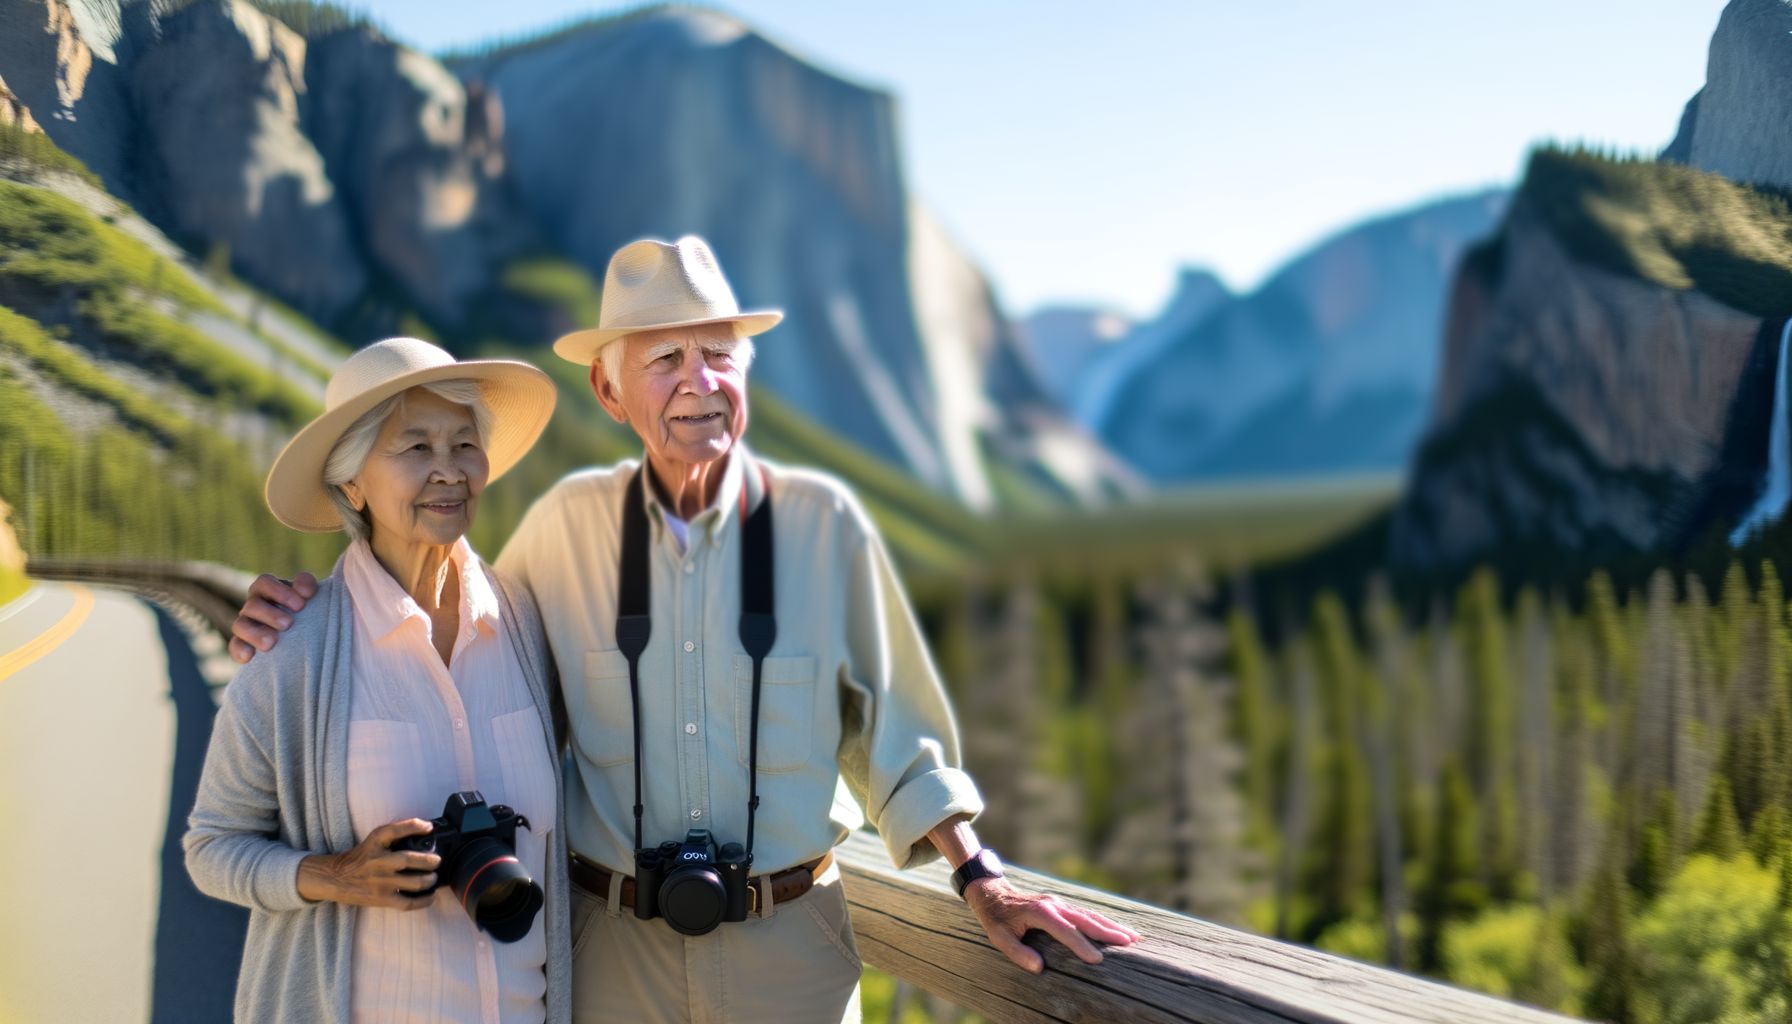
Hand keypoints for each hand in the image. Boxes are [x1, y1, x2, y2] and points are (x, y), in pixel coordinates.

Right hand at [229, 572, 317, 662]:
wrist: (301, 632)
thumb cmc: (303, 608)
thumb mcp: (306, 594)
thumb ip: (306, 584)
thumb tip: (304, 591)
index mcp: (266, 589)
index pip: (264, 583)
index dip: (281, 592)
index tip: (301, 605)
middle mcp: (253, 605)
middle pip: (253, 606)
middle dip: (270, 615)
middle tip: (288, 624)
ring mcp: (246, 624)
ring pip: (241, 626)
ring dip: (256, 634)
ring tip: (271, 643)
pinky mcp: (243, 643)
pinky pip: (235, 646)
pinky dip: (240, 650)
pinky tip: (250, 656)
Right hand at [296, 818, 440, 909]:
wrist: (335, 878)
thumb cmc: (359, 858)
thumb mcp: (373, 841)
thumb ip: (395, 836)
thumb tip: (426, 830)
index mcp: (375, 843)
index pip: (395, 830)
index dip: (414, 826)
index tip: (429, 828)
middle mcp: (379, 861)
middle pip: (411, 859)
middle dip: (431, 860)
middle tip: (436, 860)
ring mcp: (381, 882)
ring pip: (415, 882)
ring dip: (430, 880)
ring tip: (433, 877)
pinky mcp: (382, 899)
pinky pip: (408, 902)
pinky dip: (424, 901)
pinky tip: (430, 896)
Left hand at [964, 877, 1139, 973]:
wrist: (992, 892)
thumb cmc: (996, 918)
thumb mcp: (999, 937)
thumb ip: (1018, 953)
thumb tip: (1039, 967)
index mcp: (1040, 913)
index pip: (1065, 931)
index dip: (1081, 946)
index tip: (1098, 960)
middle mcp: (1054, 905)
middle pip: (1086, 919)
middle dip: (1109, 932)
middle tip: (1131, 943)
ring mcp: (1059, 903)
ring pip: (1090, 915)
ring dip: (1112, 925)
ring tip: (1134, 937)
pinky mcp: (1061, 905)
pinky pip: (1085, 913)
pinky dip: (1103, 921)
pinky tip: (1115, 929)